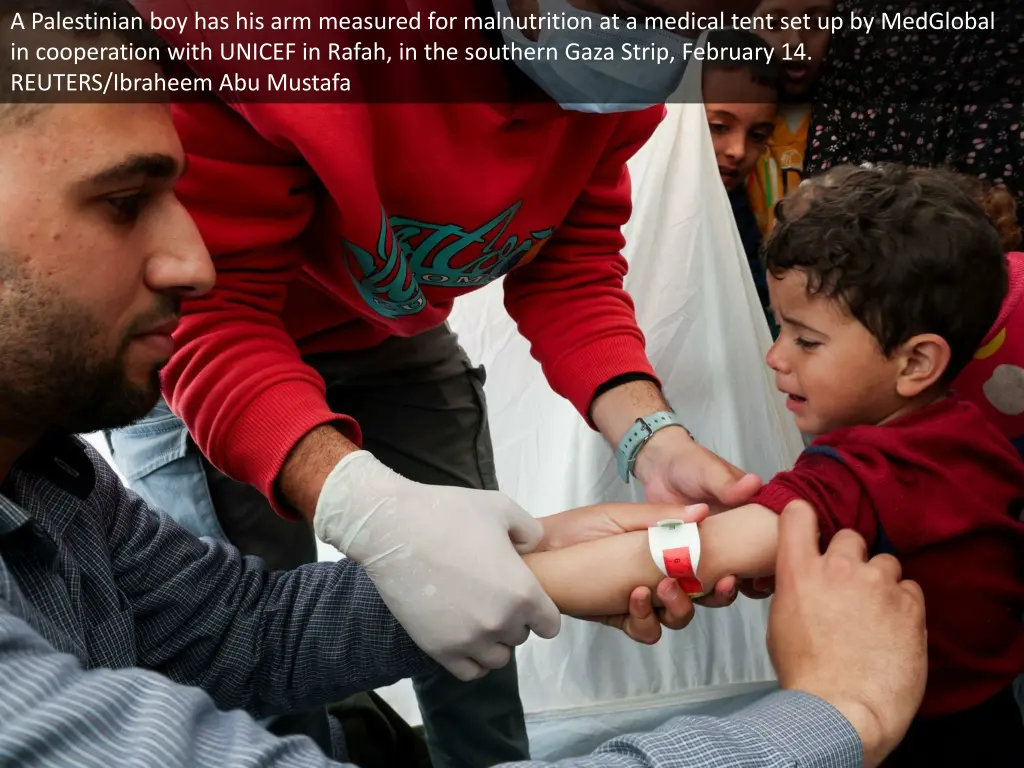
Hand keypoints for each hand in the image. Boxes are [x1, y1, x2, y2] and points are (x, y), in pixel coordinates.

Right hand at [313, 450, 560, 681]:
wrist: (393, 529)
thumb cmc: (449, 513)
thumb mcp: (501, 508)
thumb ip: (529, 531)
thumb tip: (533, 549)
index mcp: (522, 592)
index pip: (550, 625)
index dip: (541, 611)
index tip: (526, 597)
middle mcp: (500, 623)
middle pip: (521, 637)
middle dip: (513, 619)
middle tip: (492, 595)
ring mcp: (469, 640)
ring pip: (497, 659)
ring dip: (493, 642)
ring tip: (477, 617)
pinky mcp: (439, 649)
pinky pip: (469, 672)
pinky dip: (472, 659)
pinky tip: (464, 635)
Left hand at [537, 501, 715, 642]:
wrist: (538, 550)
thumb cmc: (578, 528)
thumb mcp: (622, 516)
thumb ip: (662, 518)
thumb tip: (703, 510)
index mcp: (666, 550)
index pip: (708, 566)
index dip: (727, 576)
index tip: (732, 574)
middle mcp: (659, 578)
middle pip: (702, 598)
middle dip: (712, 596)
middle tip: (712, 585)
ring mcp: (641, 600)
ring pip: (676, 618)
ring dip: (678, 607)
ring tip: (662, 587)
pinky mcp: (621, 618)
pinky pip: (645, 630)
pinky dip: (645, 618)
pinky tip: (634, 597)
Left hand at [633, 426, 762, 606]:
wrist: (657, 467)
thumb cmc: (690, 462)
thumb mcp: (709, 471)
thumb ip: (727, 483)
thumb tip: (753, 483)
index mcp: (751, 515)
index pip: (774, 543)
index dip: (776, 561)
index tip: (772, 572)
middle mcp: (738, 535)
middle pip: (755, 567)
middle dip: (756, 581)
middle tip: (750, 584)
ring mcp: (716, 548)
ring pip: (729, 577)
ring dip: (728, 587)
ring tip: (725, 585)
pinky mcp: (693, 556)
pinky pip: (701, 577)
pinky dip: (700, 586)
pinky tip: (697, 589)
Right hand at [768, 501, 927, 767]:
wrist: (843, 709)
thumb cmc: (809, 675)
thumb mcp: (781, 622)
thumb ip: (796, 588)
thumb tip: (807, 580)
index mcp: (799, 572)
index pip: (799, 515)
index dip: (805, 519)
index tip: (811, 529)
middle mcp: (838, 569)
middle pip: (849, 537)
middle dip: (850, 558)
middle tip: (848, 588)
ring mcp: (876, 584)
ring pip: (885, 562)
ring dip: (880, 581)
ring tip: (874, 613)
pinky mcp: (909, 604)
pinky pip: (910, 588)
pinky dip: (903, 603)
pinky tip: (892, 628)